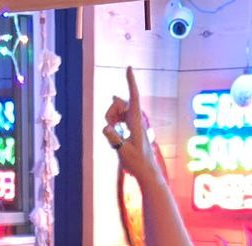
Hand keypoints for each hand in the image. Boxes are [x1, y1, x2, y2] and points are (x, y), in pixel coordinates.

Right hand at [102, 68, 158, 183]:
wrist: (145, 171)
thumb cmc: (137, 163)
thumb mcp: (123, 152)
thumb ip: (114, 139)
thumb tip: (106, 127)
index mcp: (136, 122)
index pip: (133, 97)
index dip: (131, 82)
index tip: (129, 67)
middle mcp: (135, 118)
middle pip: (118, 103)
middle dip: (110, 112)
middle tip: (111, 130)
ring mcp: (133, 121)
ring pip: (116, 110)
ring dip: (110, 119)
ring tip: (115, 135)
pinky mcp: (130, 125)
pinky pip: (117, 116)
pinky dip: (112, 123)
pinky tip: (116, 131)